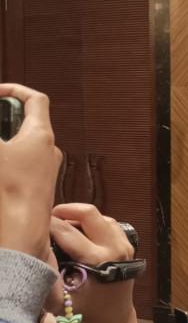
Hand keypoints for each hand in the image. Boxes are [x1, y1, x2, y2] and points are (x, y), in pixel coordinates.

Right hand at [0, 83, 61, 259]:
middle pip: (25, 122)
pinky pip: (20, 166)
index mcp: (41, 135)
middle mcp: (48, 150)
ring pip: (21, 146)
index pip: (35, 99)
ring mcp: (45, 170)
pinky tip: (0, 173)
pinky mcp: (37, 187)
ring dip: (3, 143)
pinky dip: (5, 161)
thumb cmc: (9, 190)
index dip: (14, 90)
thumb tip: (0, 143)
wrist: (22, 233)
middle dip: (2, 120)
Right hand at [49, 203, 136, 322]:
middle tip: (52, 216)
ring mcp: (125, 245)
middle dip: (67, 210)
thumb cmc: (86, 309)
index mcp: (97, 259)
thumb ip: (53, 266)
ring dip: (82, 216)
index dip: (50, 224)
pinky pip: (111, 224)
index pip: (68, 231)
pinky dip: (96, 222)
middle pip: (90, 214)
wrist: (114, 317)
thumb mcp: (63, 291)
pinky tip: (83, 229)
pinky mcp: (129, 246)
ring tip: (65, 223)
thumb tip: (43, 244)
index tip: (39, 223)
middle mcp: (114, 248)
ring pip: (102, 216)